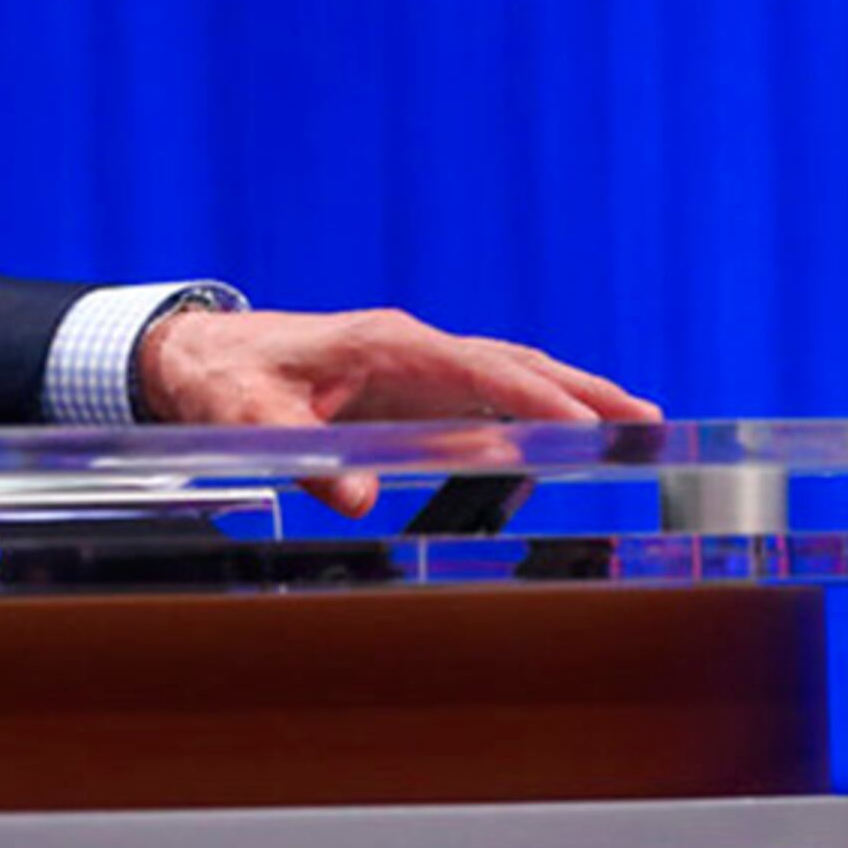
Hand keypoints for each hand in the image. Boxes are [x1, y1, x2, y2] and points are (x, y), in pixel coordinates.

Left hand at [134, 306, 655, 518]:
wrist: (197, 355)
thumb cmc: (223, 380)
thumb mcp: (248, 419)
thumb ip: (303, 458)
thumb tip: (362, 500)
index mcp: (388, 347)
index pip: (484, 370)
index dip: (540, 401)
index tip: (592, 426)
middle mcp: (414, 348)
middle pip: (517, 366)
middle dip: (586, 392)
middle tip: (650, 424)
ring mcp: (416, 365)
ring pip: (509, 377)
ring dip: (570, 398)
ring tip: (632, 428)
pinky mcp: (410, 386)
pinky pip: (484, 396)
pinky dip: (529, 414)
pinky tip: (555, 445)